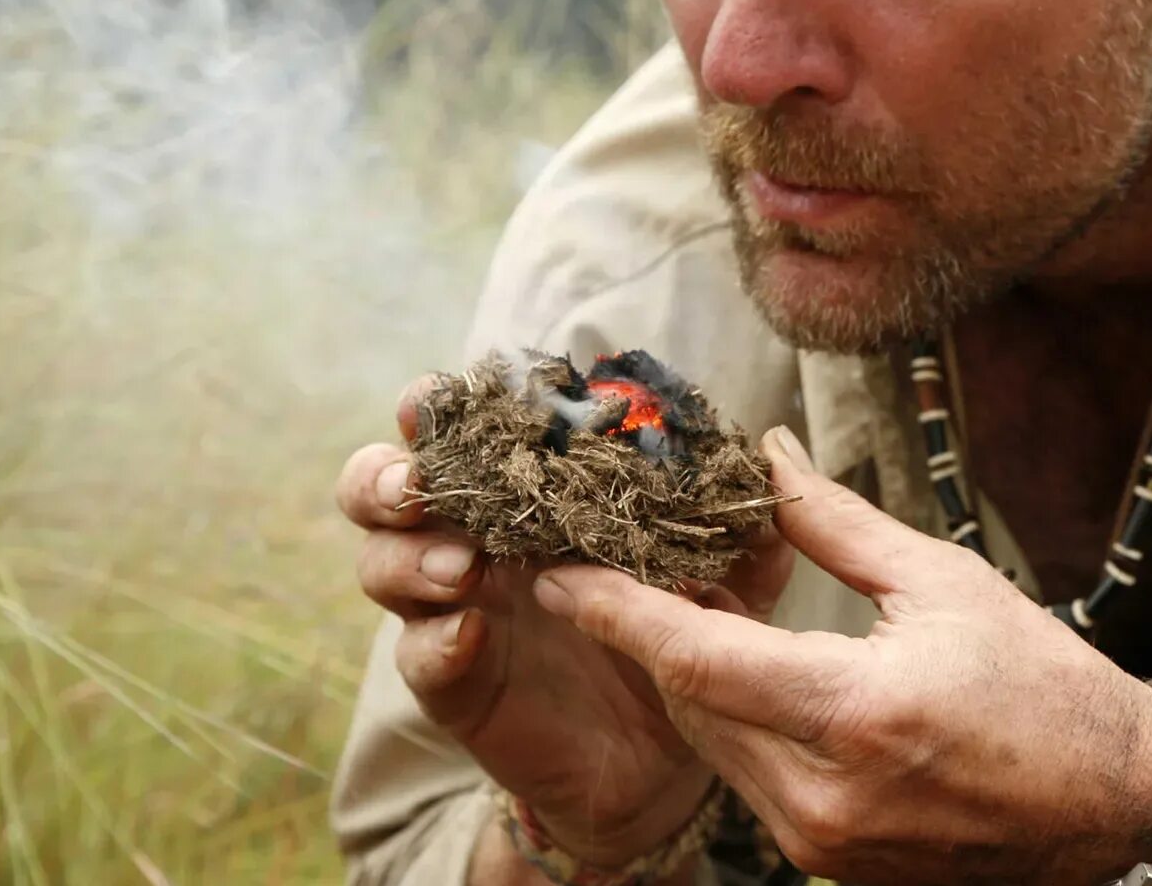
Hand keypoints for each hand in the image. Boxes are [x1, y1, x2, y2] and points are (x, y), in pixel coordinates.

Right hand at [335, 377, 795, 864]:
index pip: (460, 433)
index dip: (438, 408)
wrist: (664, 755)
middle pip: (380, 488)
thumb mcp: (726, 579)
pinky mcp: (456, 684)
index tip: (440, 396)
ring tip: (464, 567)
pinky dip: (434, 640)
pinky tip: (468, 633)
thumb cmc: (679, 634)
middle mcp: (474, 540)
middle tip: (419, 484)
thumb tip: (771, 452)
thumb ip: (743, 522)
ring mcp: (456, 611)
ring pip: (383, 565)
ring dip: (412, 556)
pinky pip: (419, 657)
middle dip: (386, 475)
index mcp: (526, 494)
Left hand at [532, 428, 1151, 884]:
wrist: (1112, 802)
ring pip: (715, 746)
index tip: (556, 572)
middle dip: (649, 634)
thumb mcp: (943, 583)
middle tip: (623, 564)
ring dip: (692, 679)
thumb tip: (767, 456)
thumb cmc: (1042, 686)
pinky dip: (737, 723)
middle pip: (690, 704)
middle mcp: (824, 795)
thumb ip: (836, 525)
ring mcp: (824, 844)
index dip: (616, 612)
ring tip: (686, 604)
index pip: (696, 660)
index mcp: (855, 713)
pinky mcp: (832, 865)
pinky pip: (752, 783)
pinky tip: (747, 672)